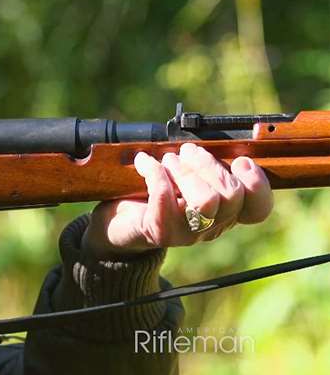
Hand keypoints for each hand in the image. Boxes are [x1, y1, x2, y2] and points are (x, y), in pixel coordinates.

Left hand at [82, 143, 272, 259]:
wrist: (118, 221)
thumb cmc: (154, 193)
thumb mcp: (185, 176)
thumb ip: (205, 165)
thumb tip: (219, 141)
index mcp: (224, 212)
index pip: (257, 209)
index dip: (257, 184)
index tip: (240, 161)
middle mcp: (210, 227)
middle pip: (232, 196)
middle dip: (209, 164)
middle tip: (187, 152)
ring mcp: (186, 233)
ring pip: (206, 201)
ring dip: (185, 171)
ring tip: (167, 160)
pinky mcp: (159, 231)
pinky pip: (165, 199)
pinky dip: (155, 172)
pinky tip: (144, 163)